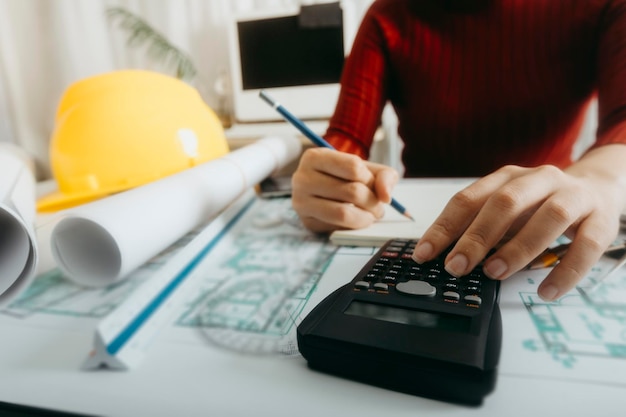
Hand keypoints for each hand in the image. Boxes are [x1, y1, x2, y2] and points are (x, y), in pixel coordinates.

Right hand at [291, 147, 398, 231]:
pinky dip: (353, 226)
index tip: (374, 185)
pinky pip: (338, 228)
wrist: (321, 190)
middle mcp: (302, 178)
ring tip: (370, 215)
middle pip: (352, 191)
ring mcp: (301, 202)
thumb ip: (384, 176)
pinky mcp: (306, 222)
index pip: (354, 167)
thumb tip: (386, 196)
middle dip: (373, 202)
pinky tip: (354, 219)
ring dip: (366, 217)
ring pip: (343, 214)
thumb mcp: (365, 168)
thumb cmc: (344, 177)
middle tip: (378, 206)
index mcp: (315, 157)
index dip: (371, 179)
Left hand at [412, 147, 625, 300]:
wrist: (597, 188)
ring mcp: (573, 196)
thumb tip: (445, 257)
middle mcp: (539, 180)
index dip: (444, 227)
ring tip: (495, 273)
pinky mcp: (600, 219)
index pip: (468, 199)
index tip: (424, 254)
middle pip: (506, 203)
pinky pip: (586, 246)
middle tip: (457, 266)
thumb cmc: (541, 204)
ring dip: (518, 248)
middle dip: (477, 236)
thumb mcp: (506, 209)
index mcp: (508, 177)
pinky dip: (566, 271)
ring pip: (549, 217)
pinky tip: (547, 291)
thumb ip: (479, 227)